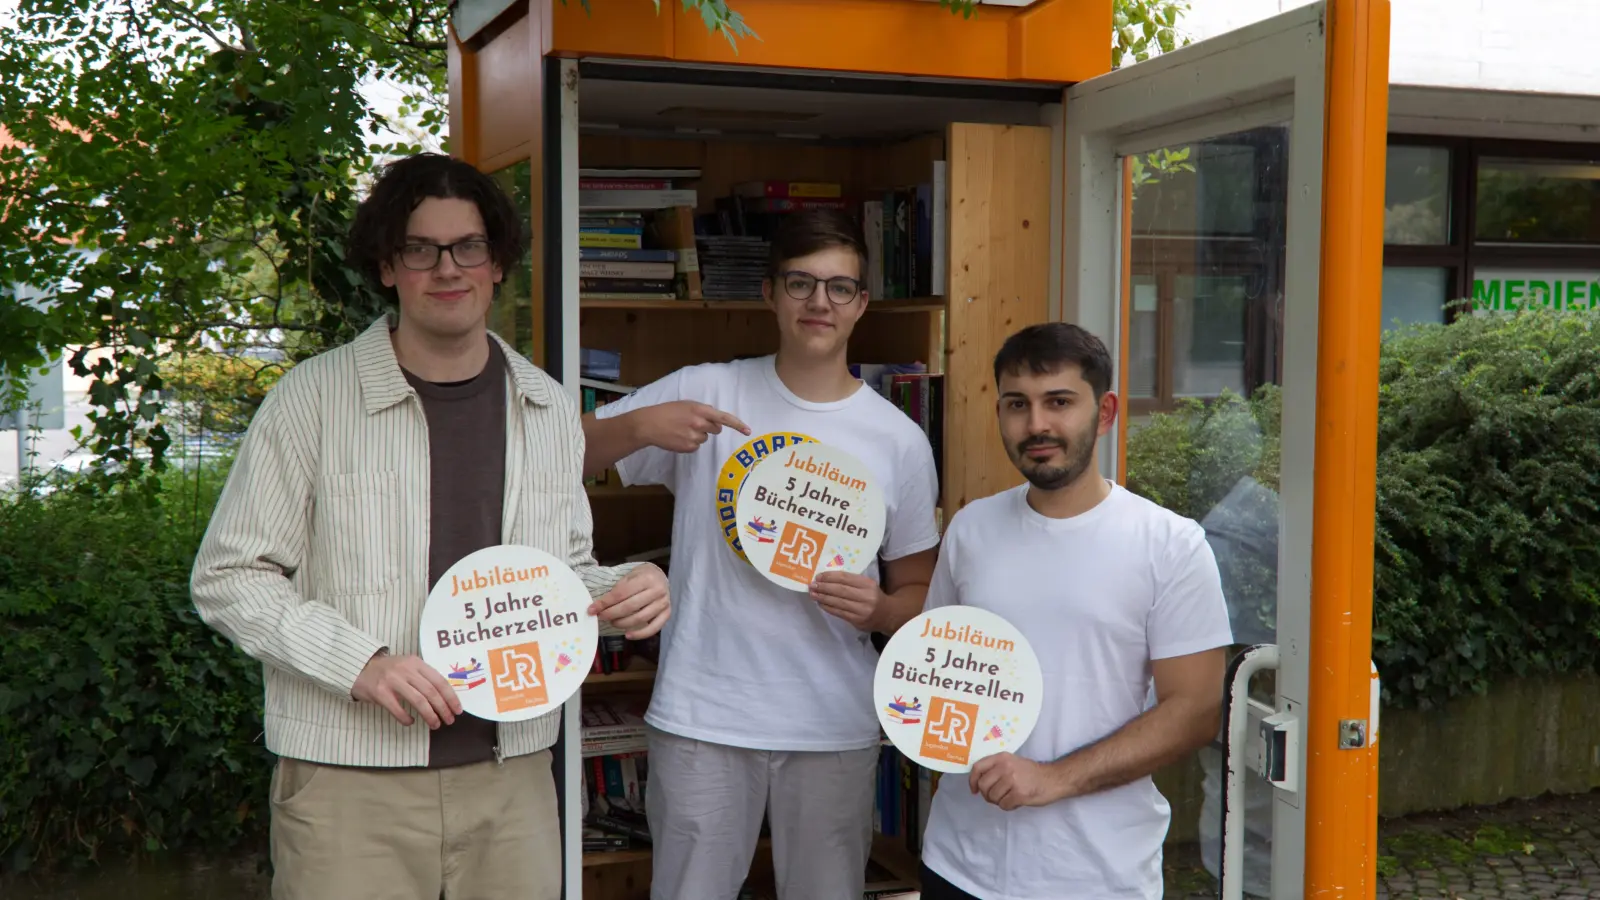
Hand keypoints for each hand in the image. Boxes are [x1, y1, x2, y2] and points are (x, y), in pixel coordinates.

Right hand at [351, 651, 461, 728]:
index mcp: (416, 663)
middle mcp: (406, 669)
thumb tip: (446, 697)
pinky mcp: (380, 692)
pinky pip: (398, 709)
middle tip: (449, 721)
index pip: (439, 681)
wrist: (360, 668)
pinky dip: (407, 718)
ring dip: (430, 715)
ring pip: (418, 700)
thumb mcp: (408, 666)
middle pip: (431, 692)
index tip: (458, 710)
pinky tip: (411, 722)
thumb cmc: (388, 670)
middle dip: (443, 708)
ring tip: (435, 724)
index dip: (451, 697)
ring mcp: (392, 680)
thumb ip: (423, 677)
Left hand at [589, 563, 670, 638]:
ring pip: (640, 618)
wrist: (660, 577)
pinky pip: (653, 628)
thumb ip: (618, 589)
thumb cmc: (642, 576)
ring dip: (622, 623)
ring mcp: (663, 603)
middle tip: (601, 617)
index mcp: (646, 578)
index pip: (621, 593)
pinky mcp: (667, 614)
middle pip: (629, 607)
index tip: (592, 609)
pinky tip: (627, 635)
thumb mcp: (630, 576)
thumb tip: (599, 606)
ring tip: (612, 622)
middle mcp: (657, 590)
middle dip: (611, 614)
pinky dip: (640, 634)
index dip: (605, 603)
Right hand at [633, 401, 749, 452]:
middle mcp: (699, 423)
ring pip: (705, 439)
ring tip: (682, 430)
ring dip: (697, 435)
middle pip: (716, 430)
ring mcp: (694, 436)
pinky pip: (696, 447)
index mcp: (700, 410)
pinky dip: (690, 443)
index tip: (748, 430)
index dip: (737, 424)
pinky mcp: (688, 447)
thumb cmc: (666, 411)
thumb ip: (701, 410)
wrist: (649, 424)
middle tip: (694, 424)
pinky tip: (678, 437)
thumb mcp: (685, 404)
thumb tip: (713, 417)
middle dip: (709, 428)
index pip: (723, 418)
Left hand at [809, 571, 885, 630]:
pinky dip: (828, 608)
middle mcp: (866, 596)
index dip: (830, 577)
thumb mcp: (867, 585)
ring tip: (813, 594)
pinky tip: (821, 604)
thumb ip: (851, 581)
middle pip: (841, 590)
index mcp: (868, 584)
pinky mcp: (858, 621)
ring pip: (838, 602)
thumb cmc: (873, 596)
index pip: (846, 578)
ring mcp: (862, 610)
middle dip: (824, 587)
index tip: (818, 576)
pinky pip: (839, 613)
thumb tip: (827, 579)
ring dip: (823, 598)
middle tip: (812, 585)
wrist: (887, 615)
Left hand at [968, 753, 1064, 810]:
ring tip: (1010, 797)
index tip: (974, 790)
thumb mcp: (1012, 762)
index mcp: (1001, 757)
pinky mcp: (1019, 794)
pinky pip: (1004, 805)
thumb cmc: (1031, 772)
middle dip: (987, 795)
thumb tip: (978, 782)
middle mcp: (1005, 767)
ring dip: (999, 801)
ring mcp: (1012, 780)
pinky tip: (1017, 801)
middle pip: (983, 786)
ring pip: (992, 797)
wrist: (1054, 779)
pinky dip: (1009, 806)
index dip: (972, 781)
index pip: (977, 768)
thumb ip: (996, 768)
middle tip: (997, 797)